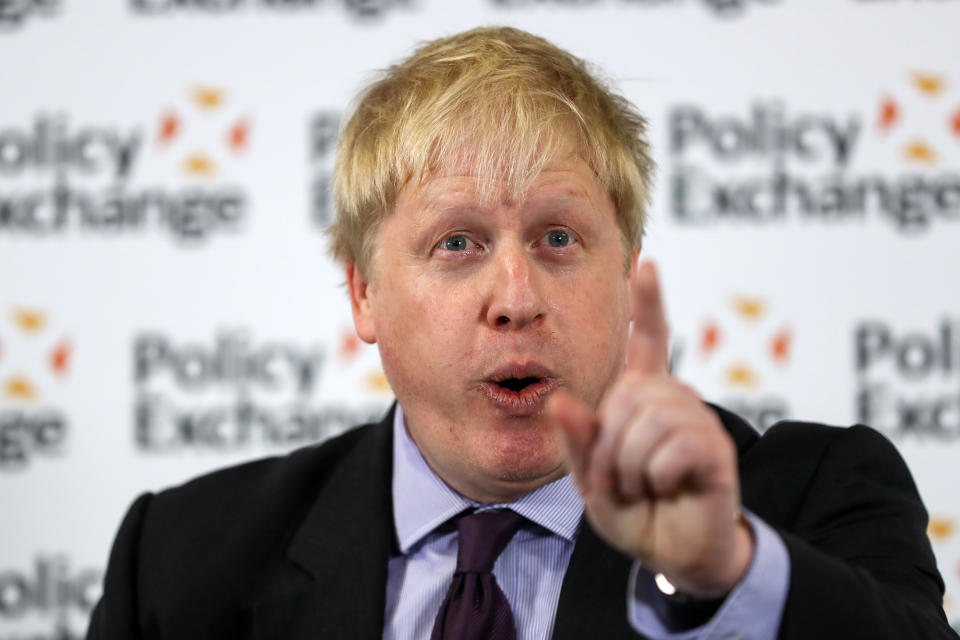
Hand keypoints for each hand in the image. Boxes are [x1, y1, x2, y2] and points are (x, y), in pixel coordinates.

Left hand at [547, 262, 753, 597]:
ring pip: (649, 420)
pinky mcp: (716, 451)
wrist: (674, 555)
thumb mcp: (592, 480)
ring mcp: (698, 423)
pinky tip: (667, 487)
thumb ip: (576, 442)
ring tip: (643, 485)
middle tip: (618, 479)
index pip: (649, 342)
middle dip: (609, 445)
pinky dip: (656, 476)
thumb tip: (561, 400)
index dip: (649, 303)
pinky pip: (673, 447)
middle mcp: (675, 402)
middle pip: (629, 394)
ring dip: (631, 464)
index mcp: (643, 401)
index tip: (646, 262)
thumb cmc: (636, 512)